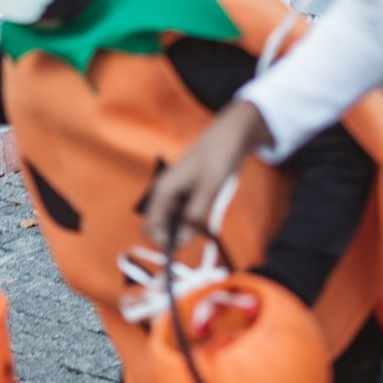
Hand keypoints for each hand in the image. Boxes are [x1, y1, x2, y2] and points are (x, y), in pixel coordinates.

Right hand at [142, 101, 272, 247]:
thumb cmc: (218, 156)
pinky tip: (207, 219)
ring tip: (205, 226)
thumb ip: (194, 215)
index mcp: (163, 191)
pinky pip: (185, 216)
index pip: (151, 227)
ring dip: (186, 230)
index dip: (163, 241)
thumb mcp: (208, 188)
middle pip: (160, 227)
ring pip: (173, 223)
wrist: (231, 135)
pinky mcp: (188, 195)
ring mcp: (177, 195)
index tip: (185, 247)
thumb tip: (182, 240)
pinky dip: (193, 222)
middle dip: (174, 237)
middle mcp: (165, 194)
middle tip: (197, 237)